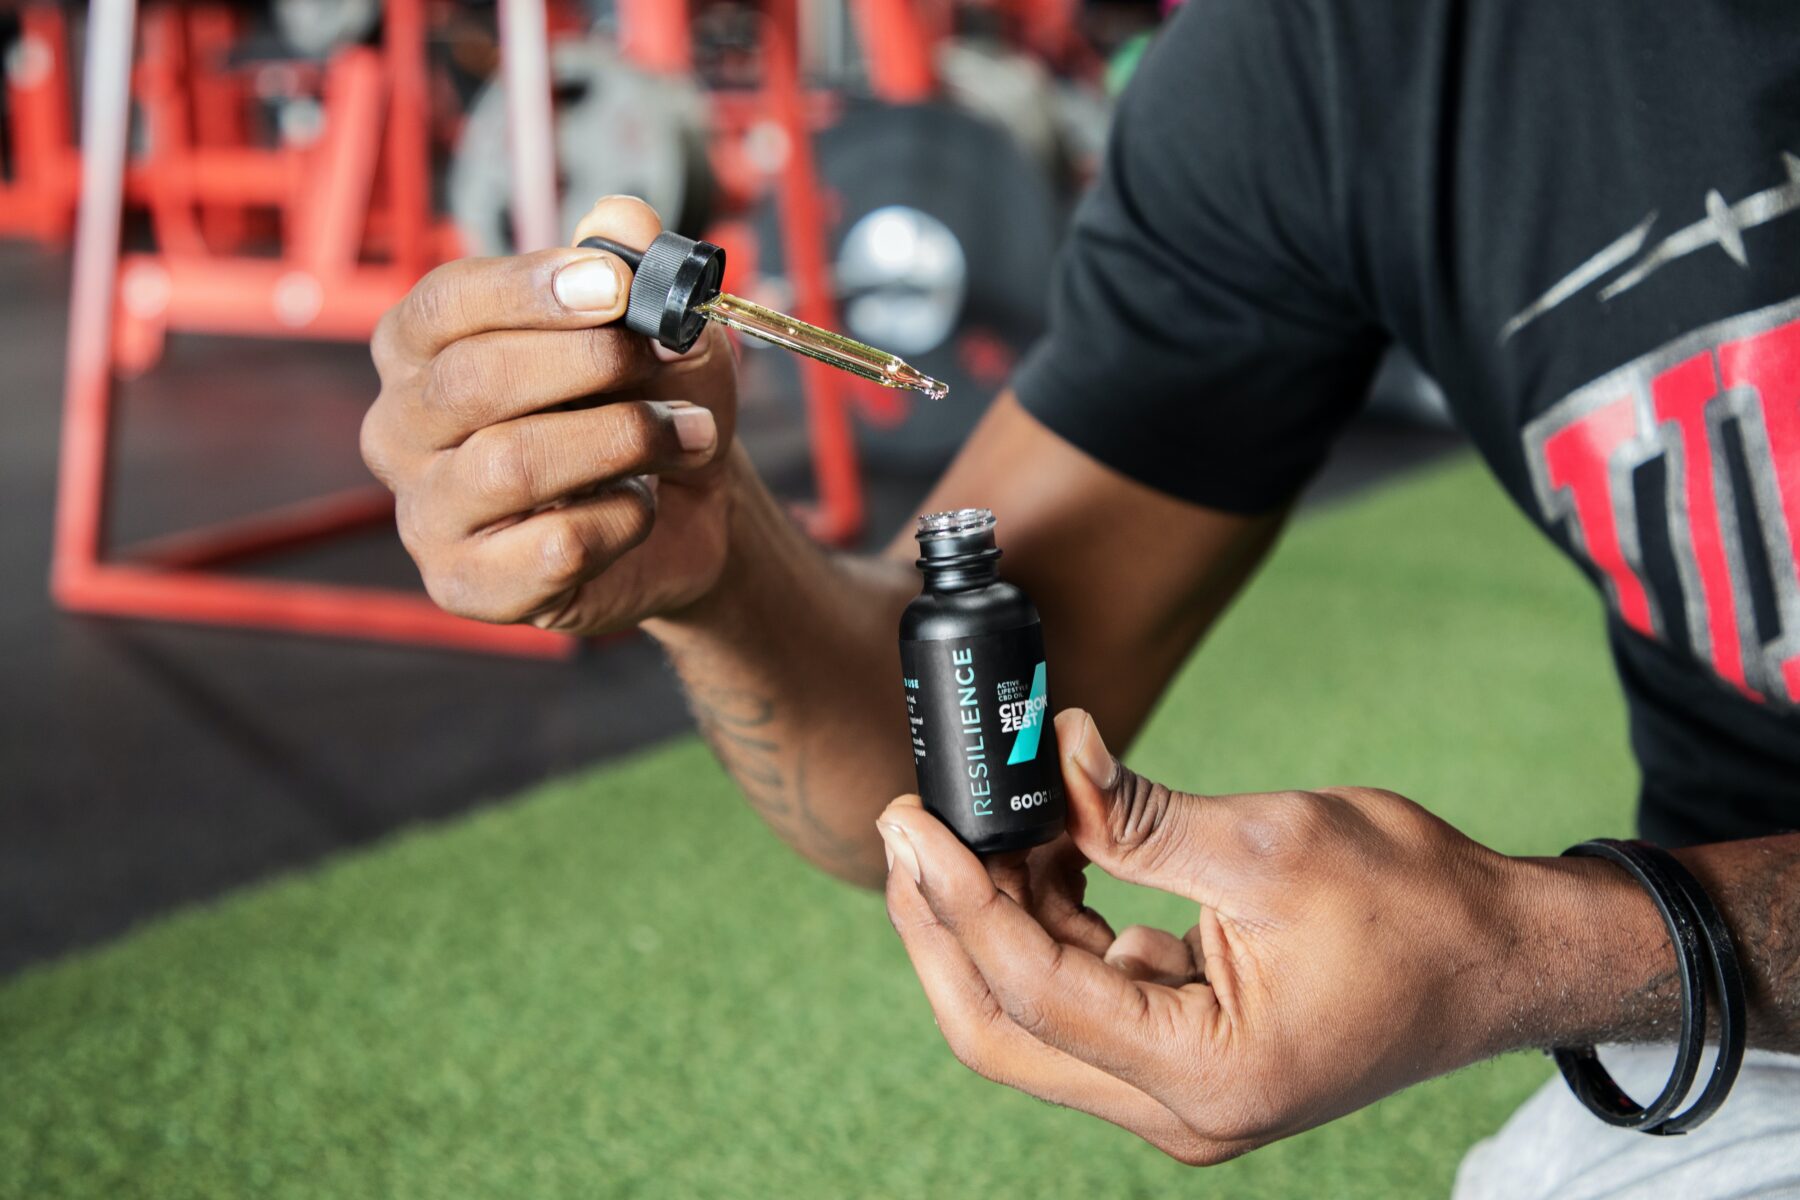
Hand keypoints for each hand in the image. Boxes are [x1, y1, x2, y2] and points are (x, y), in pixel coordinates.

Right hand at [362, 197, 738, 633]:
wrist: (685, 511)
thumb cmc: (648, 404)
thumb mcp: (658, 328)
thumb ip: (638, 271)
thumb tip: (623, 220)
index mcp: (421, 347)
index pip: (447, 304)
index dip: (533, 290)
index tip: (616, 287)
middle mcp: (401, 429)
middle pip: (473, 382)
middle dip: (589, 365)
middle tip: (666, 360)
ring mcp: (425, 514)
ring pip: (513, 466)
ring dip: (624, 440)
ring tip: (687, 435)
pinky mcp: (467, 586)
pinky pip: (553, 547)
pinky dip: (623, 519)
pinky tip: (644, 506)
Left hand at [875, 709, 1649, 1163]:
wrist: (1505, 958)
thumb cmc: (1419, 906)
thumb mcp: (1272, 843)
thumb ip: (1141, 815)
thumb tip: (1053, 757)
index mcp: (1205, 1073)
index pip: (1032, 989)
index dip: (956, 898)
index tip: (912, 821)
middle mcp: (1180, 1110)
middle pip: (1003, 1033)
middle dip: (942, 929)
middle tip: (910, 832)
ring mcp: (1180, 1094)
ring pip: (1033, 1022)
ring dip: (995, 922)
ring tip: (982, 823)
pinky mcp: (1184, 1057)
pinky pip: (1083, 1004)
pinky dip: (1051, 930)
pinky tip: (1044, 854)